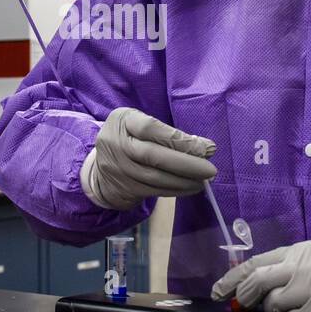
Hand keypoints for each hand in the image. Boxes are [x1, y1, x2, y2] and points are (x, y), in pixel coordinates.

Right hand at [80, 107, 216, 210]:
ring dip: (183, 181)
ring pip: (154, 177)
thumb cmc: (130, 138)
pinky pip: (152, 191)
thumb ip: (170, 133)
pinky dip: (174, 190)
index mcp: (123, 120)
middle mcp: (116, 143)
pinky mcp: (123, 187)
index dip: (178, 139)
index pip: (150, 128)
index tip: (204, 148)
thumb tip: (206, 148)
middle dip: (185, 164)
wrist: (100, 167)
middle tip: (210, 170)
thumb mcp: (141, 124)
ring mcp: (118, 168)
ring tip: (204, 181)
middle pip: (152, 155)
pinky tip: (190, 188)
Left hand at [211, 240, 310, 311]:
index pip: (256, 262)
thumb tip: (256, 284)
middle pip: (256, 281)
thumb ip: (290, 267)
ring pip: (270, 305)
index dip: (232, 278)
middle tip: (243, 306)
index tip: (218, 291)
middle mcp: (301, 267)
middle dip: (243, 297)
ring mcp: (308, 291)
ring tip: (292, 311)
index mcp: (301, 251)